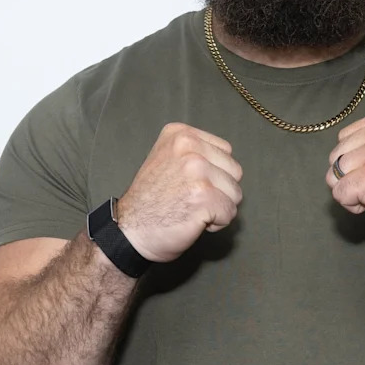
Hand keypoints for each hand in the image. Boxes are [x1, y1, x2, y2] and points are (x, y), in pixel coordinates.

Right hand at [116, 123, 242, 262]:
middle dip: (220, 190)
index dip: (214, 173)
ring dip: (219, 208)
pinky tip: (194, 221)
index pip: (225, 151)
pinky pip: (229, 212)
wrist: (129, 230)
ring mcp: (197, 171)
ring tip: (191, 209)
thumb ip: (195, 154)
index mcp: (181, 134)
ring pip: (235, 193)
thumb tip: (226, 165)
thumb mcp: (167, 160)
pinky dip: (216, 223)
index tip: (189, 184)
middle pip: (235, 171)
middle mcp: (189, 147)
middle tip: (190, 199)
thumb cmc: (149, 202)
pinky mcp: (204, 196)